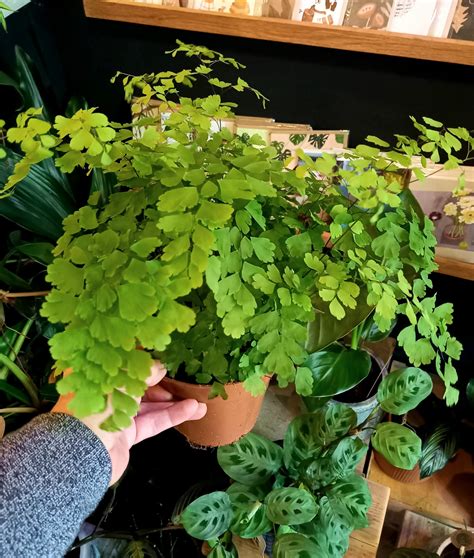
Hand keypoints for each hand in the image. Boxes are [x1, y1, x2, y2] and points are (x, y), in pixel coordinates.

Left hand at [52, 362, 206, 484]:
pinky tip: (194, 410)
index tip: (168, 354)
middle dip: (165, 381)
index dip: (145, 358)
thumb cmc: (97, 406)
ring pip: (150, 404)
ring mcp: (116, 416)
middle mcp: (106, 393)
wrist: (81, 457)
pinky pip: (153, 421)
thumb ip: (144, 371)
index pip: (124, 362)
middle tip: (187, 377)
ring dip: (175, 401)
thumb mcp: (122, 380)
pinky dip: (172, 415)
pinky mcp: (127, 436)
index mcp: (97, 375)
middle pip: (139, 383)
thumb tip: (161, 366)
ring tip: (201, 398)